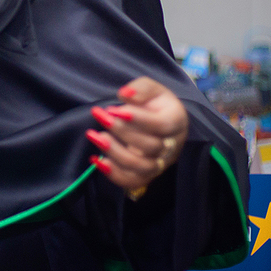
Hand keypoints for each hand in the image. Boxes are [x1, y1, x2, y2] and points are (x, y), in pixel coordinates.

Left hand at [85, 77, 188, 193]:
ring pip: (141, 167)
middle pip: (150, 146)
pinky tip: (96, 160)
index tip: (113, 109)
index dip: (138, 119)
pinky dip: (113, 174)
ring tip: (94, 136)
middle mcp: (172, 146)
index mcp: (176, 122)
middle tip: (100, 115)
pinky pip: (132, 181)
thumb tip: (125, 94)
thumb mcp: (152, 88)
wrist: (158, 121)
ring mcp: (160, 163)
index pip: (161, 125)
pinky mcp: (147, 175)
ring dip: (114, 152)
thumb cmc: (154, 104)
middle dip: (121, 131)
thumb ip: (141, 88)